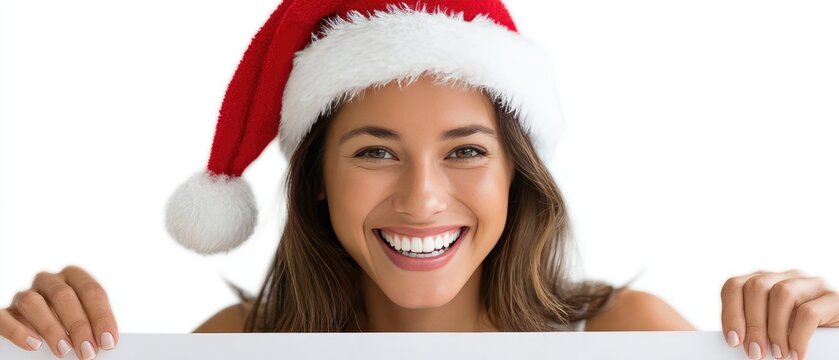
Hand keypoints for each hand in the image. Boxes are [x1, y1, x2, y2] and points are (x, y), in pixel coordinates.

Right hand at [0, 265, 118, 358]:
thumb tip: (105, 342)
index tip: (108, 341)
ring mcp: (24, 295)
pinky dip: (18, 331)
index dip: (101, 316)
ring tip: (64, 350)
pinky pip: (4, 317)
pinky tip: (33, 344)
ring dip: (51, 328)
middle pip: (64, 295)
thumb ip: (92, 326)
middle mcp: (49, 282)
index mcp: (73, 278)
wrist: (39, 332)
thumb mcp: (82, 321)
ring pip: (33, 302)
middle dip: (79, 325)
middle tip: (87, 351)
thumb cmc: (68, 325)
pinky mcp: (5, 313)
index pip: (91, 291)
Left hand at [721, 269, 838, 359]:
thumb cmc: (800, 335)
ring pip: (782, 293)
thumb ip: (755, 328)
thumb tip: (739, 341)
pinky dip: (799, 337)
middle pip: (756, 287)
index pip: (734, 286)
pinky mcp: (833, 298)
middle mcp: (787, 277)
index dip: (730, 313)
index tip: (733, 340)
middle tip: (755, 352)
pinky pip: (809, 313)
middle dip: (753, 324)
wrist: (834, 340)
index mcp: (765, 281)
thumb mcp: (773, 328)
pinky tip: (796, 354)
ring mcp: (811, 284)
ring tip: (778, 354)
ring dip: (775, 329)